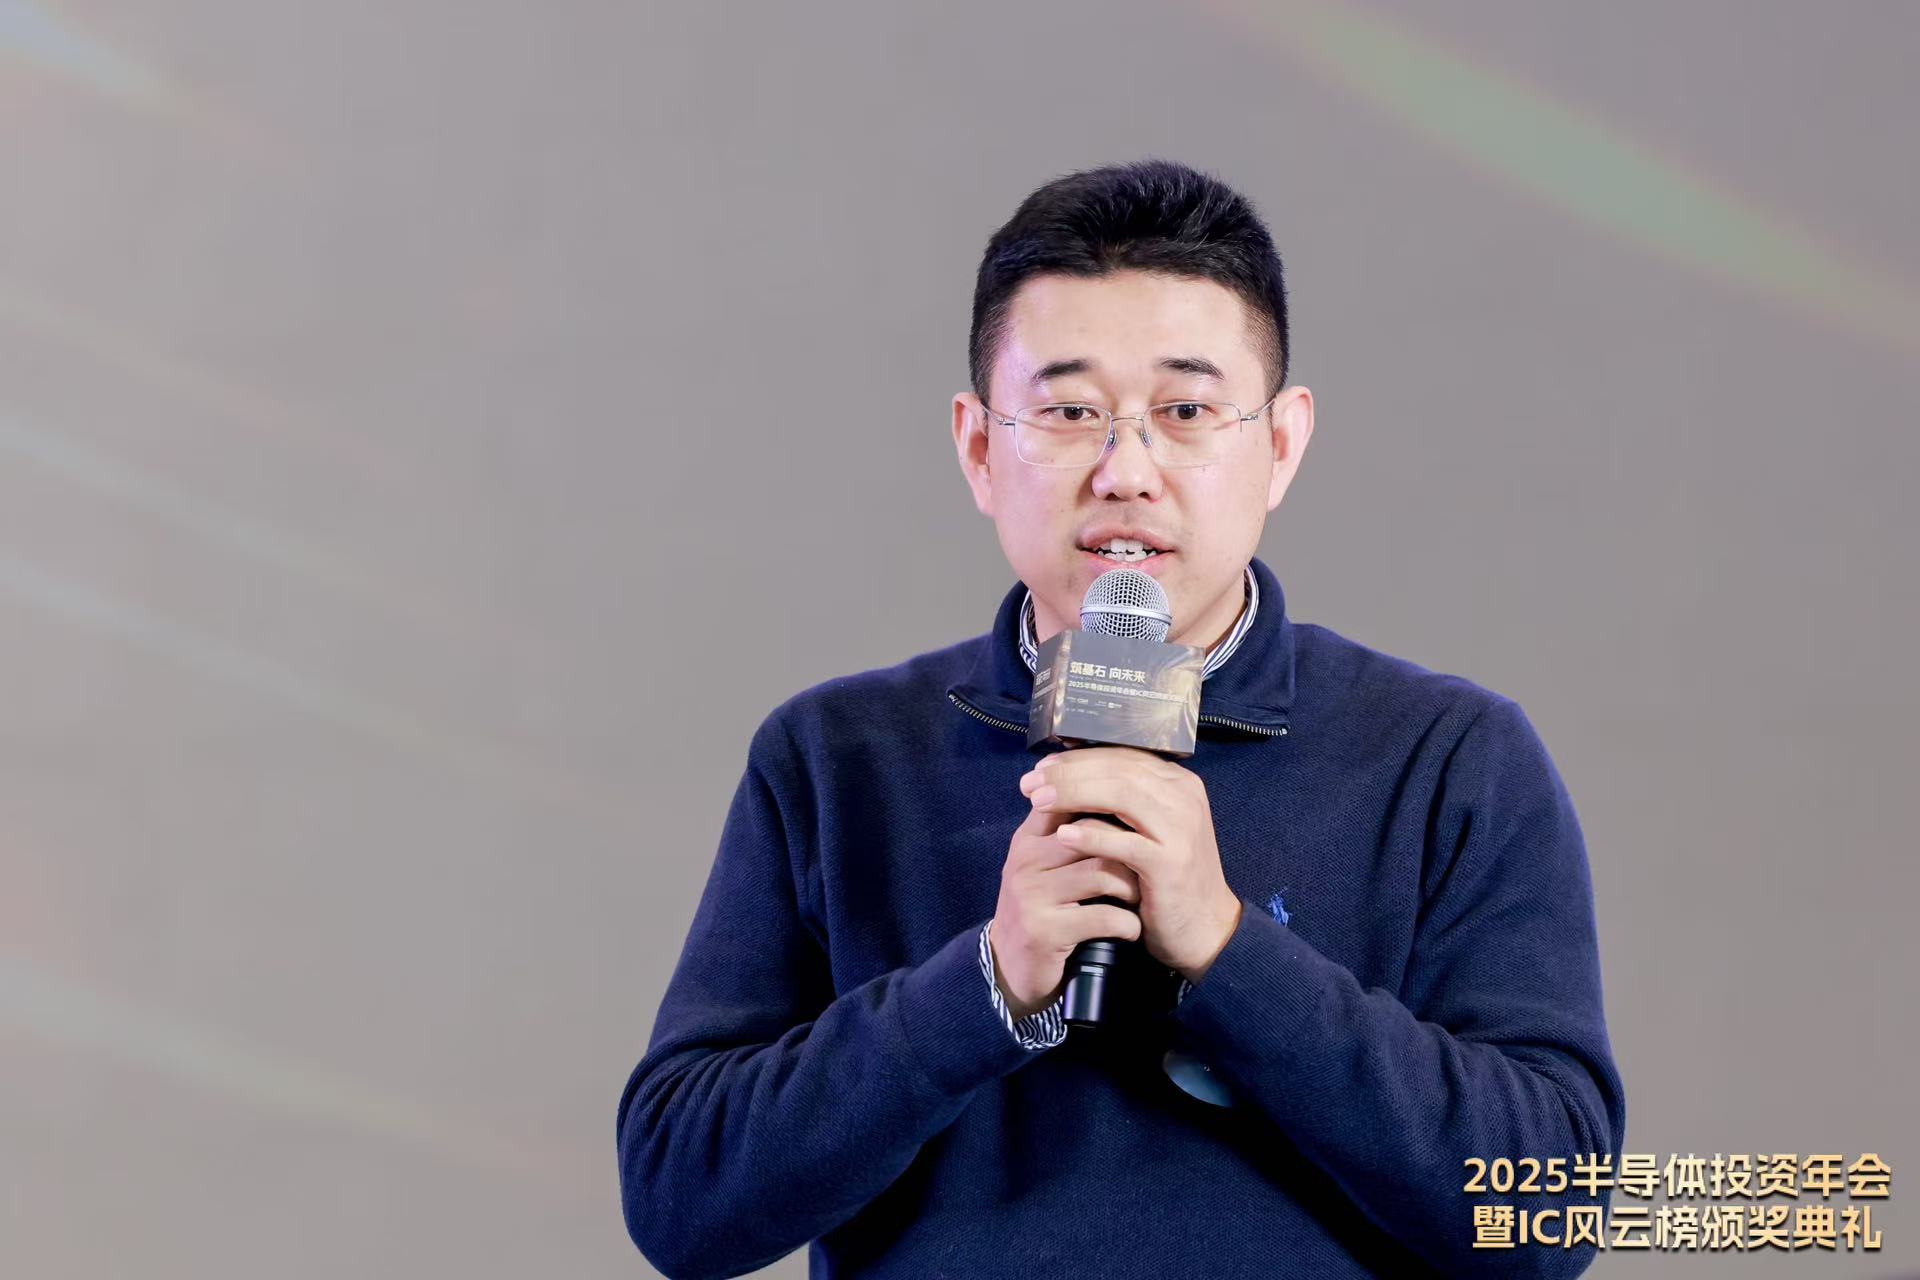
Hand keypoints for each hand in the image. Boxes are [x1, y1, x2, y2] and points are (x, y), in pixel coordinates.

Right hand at [987, 783, 1144, 1018]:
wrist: (1011, 968)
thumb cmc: (1042, 910)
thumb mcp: (1046, 865)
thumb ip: (1069, 831)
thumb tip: (1117, 791)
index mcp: (1029, 838)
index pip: (1070, 800)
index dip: (1111, 805)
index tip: (1143, 820)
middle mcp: (1026, 860)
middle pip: (1093, 833)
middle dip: (1131, 849)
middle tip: (1152, 863)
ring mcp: (1032, 895)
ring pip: (1102, 873)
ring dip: (1133, 888)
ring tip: (1140, 898)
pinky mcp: (1043, 930)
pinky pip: (1103, 916)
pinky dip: (1128, 924)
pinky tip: (1131, 930)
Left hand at [1018, 747, 1242, 981]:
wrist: (1205, 928)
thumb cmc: (1166, 877)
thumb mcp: (1148, 829)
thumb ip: (1121, 799)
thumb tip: (1066, 773)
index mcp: (1178, 783)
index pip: (1123, 755)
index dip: (1079, 758)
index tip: (1043, 767)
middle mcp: (1184, 798)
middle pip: (1118, 770)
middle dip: (1069, 773)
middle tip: (1030, 783)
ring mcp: (1180, 829)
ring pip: (1121, 796)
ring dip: (1074, 794)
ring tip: (1038, 801)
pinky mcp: (1171, 863)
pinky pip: (1125, 842)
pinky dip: (1091, 836)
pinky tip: (1062, 835)